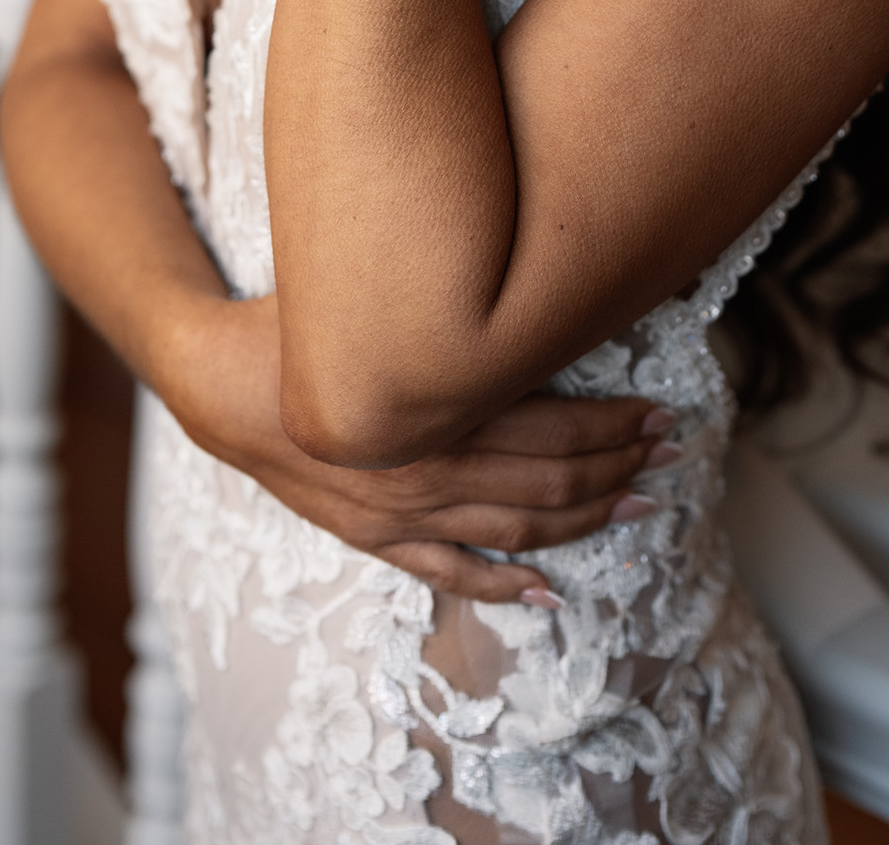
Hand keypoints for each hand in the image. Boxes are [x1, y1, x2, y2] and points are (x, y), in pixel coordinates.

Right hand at [164, 293, 676, 603]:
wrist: (221, 384)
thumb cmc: (301, 325)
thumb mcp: (378, 300)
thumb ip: (451, 312)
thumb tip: (529, 297)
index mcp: (434, 407)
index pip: (550, 425)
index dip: (612, 424)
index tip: (659, 411)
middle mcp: (427, 468)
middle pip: (546, 478)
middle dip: (616, 466)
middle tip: (667, 452)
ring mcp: (401, 512)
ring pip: (514, 528)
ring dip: (584, 520)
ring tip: (638, 506)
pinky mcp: (375, 536)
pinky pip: (451, 572)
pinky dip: (503, 586)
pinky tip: (548, 592)